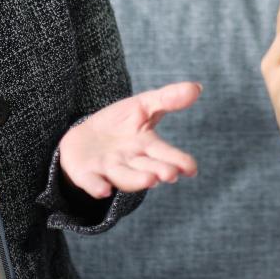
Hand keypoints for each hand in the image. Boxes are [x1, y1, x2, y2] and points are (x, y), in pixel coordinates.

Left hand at [58, 82, 201, 198]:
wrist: (82, 138)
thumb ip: (167, 99)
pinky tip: (104, 190)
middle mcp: (130, 161)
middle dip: (159, 171)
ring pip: (124, 176)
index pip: (166, 154)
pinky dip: (97, 186)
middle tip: (170, 174)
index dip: (180, 161)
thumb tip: (197, 87)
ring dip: (136, 180)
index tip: (191, 169)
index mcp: (146, 146)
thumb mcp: (142, 106)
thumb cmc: (119, 124)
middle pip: (147, 167)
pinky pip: (92, 182)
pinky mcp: (86, 173)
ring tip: (150, 180)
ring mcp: (108, 168)